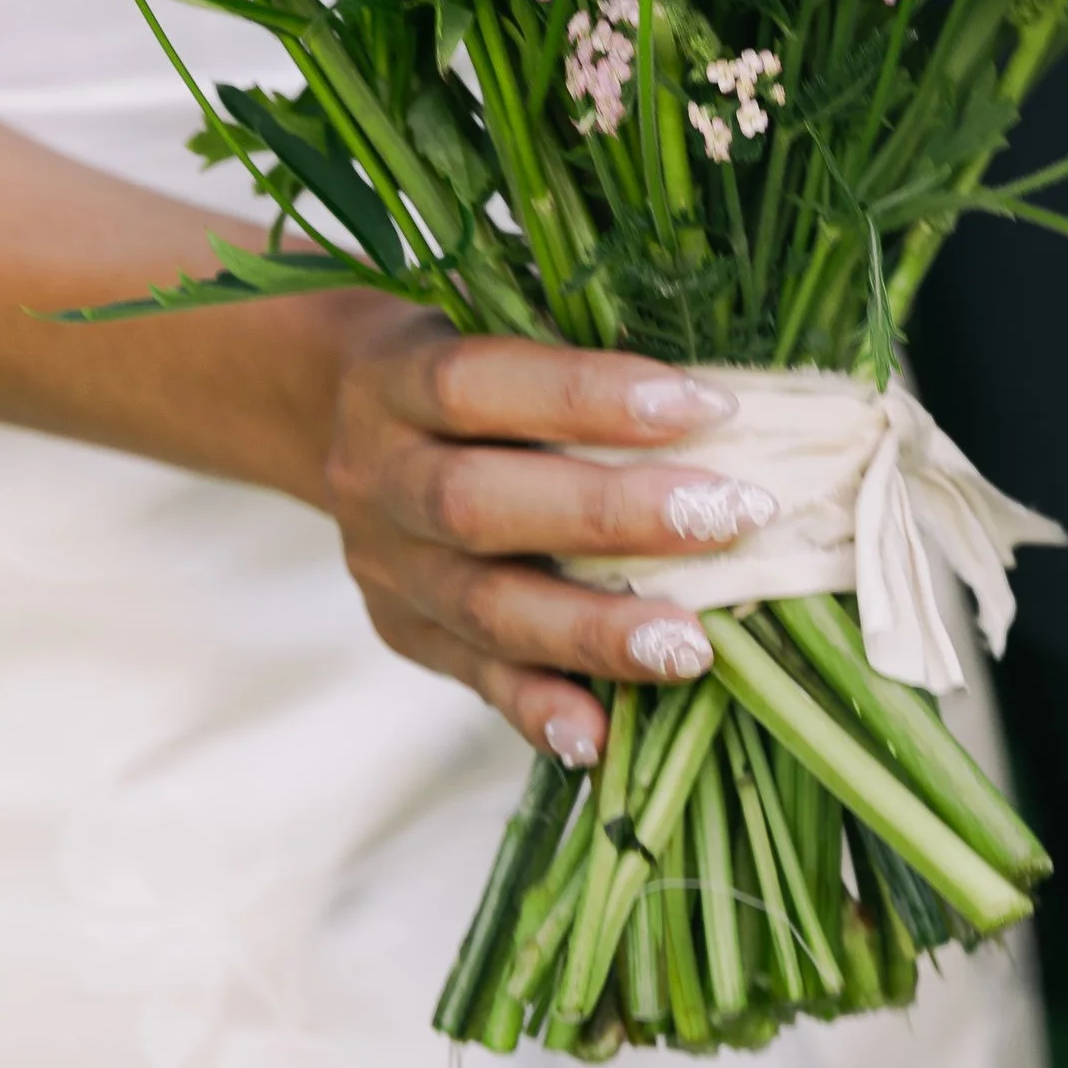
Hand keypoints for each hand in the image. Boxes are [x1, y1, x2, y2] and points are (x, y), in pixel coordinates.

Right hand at [323, 315, 776, 765]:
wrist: (336, 418)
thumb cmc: (469, 372)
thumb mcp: (491, 331)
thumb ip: (575, 362)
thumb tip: (730, 403)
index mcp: (393, 382)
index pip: (479, 385)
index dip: (589, 395)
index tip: (710, 405)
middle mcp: (376, 476)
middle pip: (476, 504)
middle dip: (611, 516)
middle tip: (731, 516)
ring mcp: (386, 567)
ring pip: (481, 607)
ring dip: (592, 631)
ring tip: (691, 645)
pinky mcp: (405, 634)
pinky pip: (474, 680)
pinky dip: (541, 710)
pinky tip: (603, 736)